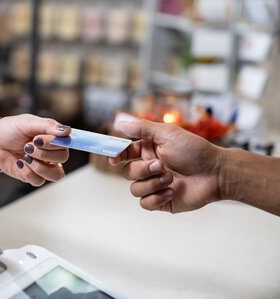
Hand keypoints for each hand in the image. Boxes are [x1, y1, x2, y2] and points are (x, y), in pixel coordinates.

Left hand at [0, 114, 70, 185]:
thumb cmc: (10, 129)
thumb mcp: (28, 122)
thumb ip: (48, 125)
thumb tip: (67, 131)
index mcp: (53, 138)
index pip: (67, 144)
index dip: (55, 143)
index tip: (39, 138)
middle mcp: (51, 153)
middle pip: (63, 158)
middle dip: (45, 153)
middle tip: (28, 145)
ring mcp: (42, 166)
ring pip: (55, 174)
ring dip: (39, 165)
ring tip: (25, 155)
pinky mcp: (31, 176)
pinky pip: (38, 181)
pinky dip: (28, 172)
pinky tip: (19, 163)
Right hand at [109, 120, 223, 212]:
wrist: (217, 173)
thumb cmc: (195, 150)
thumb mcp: (167, 133)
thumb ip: (141, 128)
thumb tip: (119, 122)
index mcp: (148, 150)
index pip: (124, 153)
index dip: (116, 155)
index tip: (114, 158)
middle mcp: (149, 167)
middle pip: (127, 172)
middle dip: (142, 170)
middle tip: (161, 166)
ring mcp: (154, 185)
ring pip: (134, 189)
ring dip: (151, 183)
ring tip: (171, 179)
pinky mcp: (161, 201)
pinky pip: (145, 203)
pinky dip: (156, 197)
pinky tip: (172, 192)